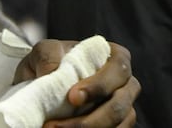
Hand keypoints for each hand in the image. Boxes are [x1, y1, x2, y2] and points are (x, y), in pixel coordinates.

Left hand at [13, 39, 137, 127]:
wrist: (44, 81)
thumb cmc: (53, 60)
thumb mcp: (46, 50)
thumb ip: (48, 57)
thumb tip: (51, 75)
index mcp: (116, 58)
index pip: (118, 69)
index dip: (98, 86)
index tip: (72, 98)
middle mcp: (126, 84)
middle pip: (119, 105)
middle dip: (90, 119)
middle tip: (57, 125)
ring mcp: (125, 107)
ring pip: (118, 124)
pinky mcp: (118, 125)